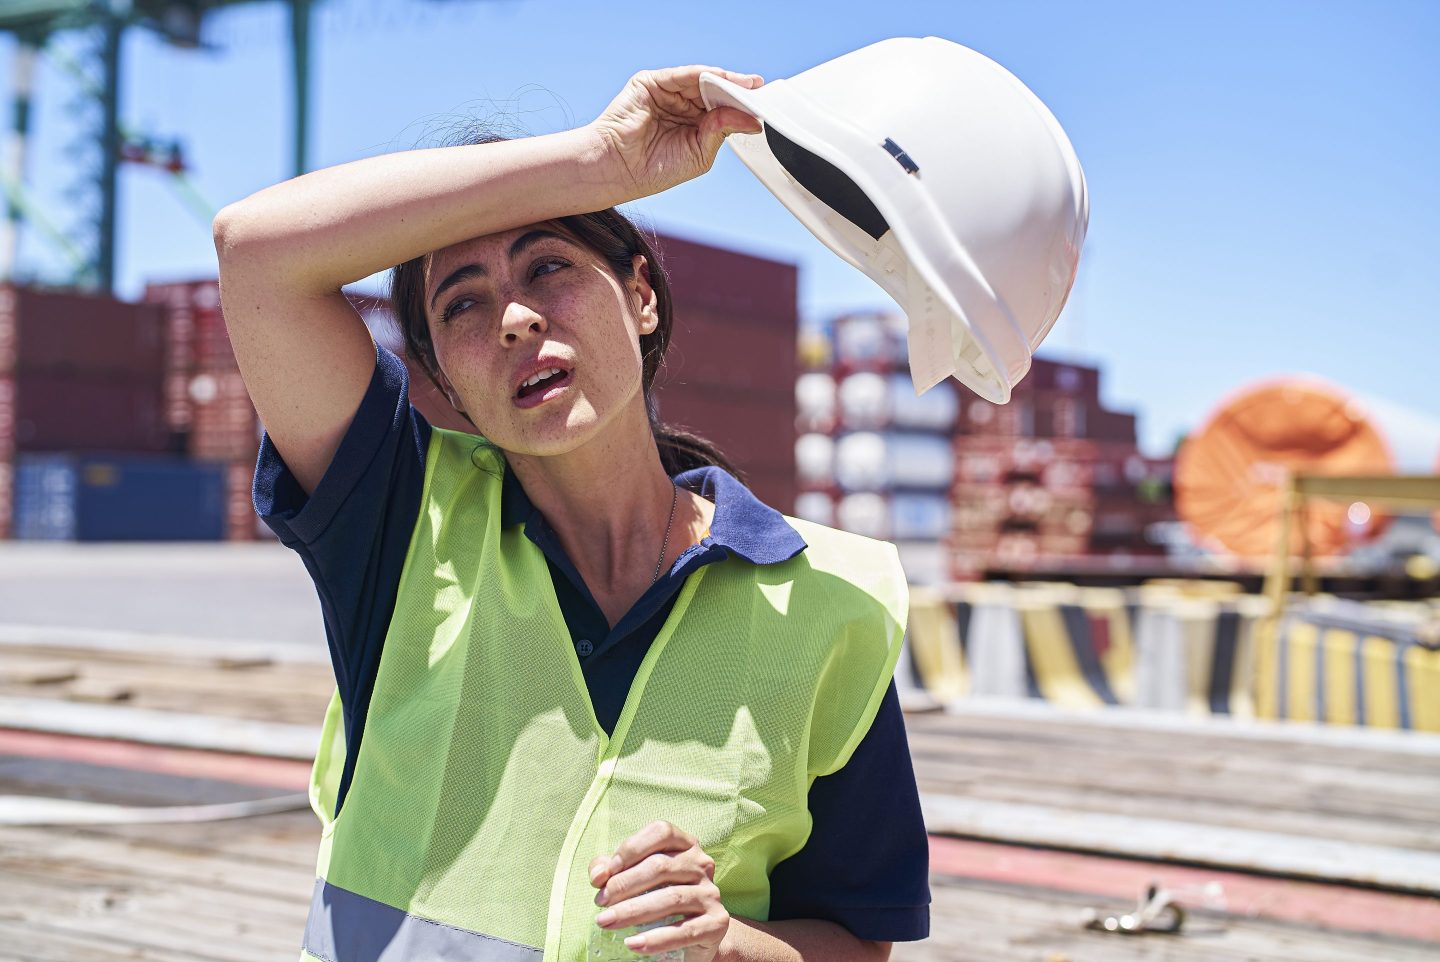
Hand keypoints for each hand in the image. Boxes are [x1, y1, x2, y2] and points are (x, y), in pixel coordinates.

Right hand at [588, 65, 764, 202]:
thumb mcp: (700, 152)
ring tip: (745, 86)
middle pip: (716, 91)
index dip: (742, 106)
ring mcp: (667, 92)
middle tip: (758, 91)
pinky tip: (721, 81)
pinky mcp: (652, 82)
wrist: (618, 169)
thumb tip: (751, 119)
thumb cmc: (652, 169)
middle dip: (738, 91)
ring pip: (703, 80)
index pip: (722, 109)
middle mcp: (682, 106)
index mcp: (694, 125)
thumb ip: (722, 130)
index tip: (763, 105)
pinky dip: (704, 76)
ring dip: (725, 81)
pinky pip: (683, 75)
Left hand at [590, 819, 729, 961]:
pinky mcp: (717, 923)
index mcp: (685, 845)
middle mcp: (702, 864)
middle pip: (661, 866)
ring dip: (633, 910)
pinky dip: (656, 938)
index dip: (631, 848)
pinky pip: (684, 931)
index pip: (661, 832)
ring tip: (606, 922)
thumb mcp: (636, 880)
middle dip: (624, 884)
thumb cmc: (660, 900)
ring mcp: (711, 893)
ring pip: (671, 898)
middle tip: (600, 903)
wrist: (696, 936)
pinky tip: (632, 943)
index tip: (607, 872)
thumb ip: (613, 871)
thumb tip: (598, 875)